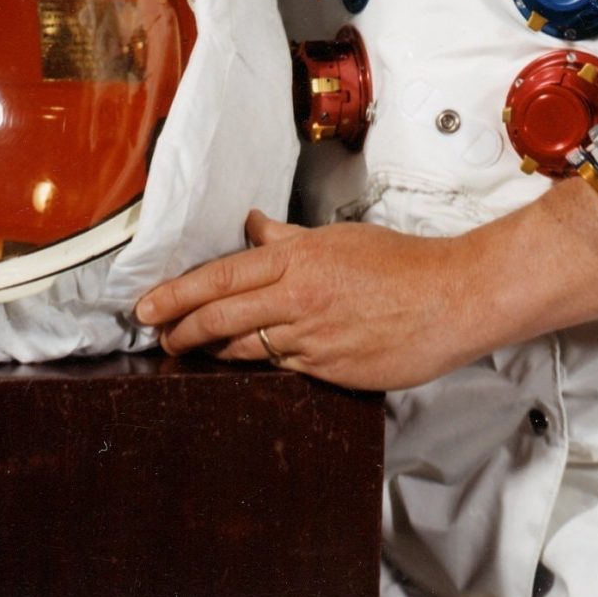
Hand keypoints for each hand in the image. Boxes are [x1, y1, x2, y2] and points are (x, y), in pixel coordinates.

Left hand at [135, 209, 478, 391]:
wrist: (450, 299)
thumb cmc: (401, 263)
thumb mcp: (339, 238)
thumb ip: (289, 238)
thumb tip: (255, 226)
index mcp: (298, 259)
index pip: (222, 277)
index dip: (178, 293)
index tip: (147, 305)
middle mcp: (297, 300)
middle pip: (220, 318)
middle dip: (180, 329)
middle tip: (157, 335)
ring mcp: (311, 340)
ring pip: (244, 349)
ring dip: (212, 351)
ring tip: (191, 350)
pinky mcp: (328, 371)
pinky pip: (280, 368)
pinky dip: (257, 363)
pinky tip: (245, 362)